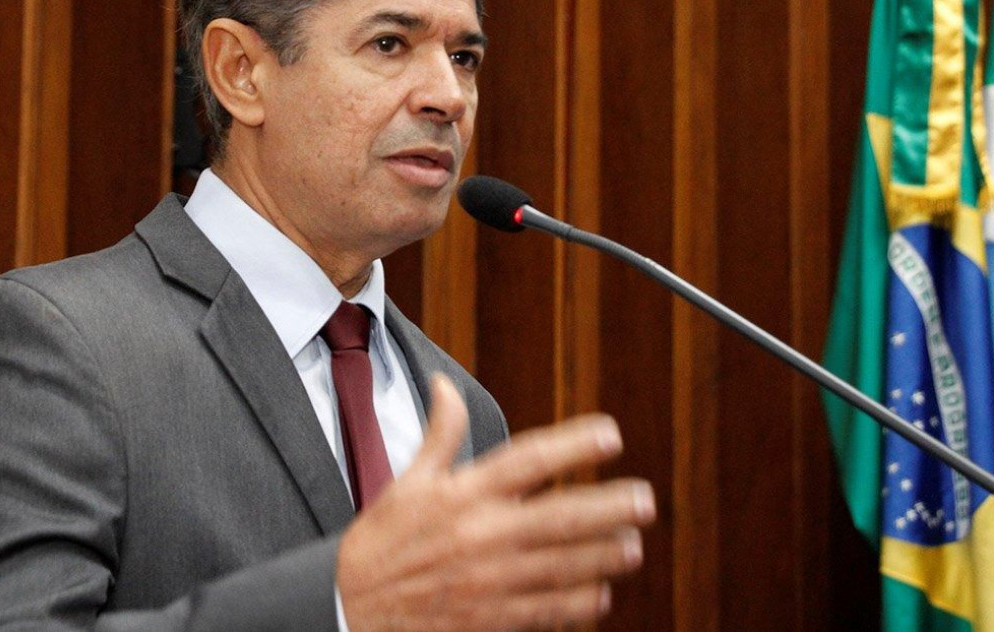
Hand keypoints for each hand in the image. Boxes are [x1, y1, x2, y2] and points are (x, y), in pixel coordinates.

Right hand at [336, 374, 654, 631]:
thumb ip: (440, 434)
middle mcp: (481, 535)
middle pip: (558, 517)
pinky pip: (544, 611)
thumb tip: (444, 384)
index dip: (574, 445)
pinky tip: (600, 593)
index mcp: (463, 494)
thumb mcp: (406, 482)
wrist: (349, 610)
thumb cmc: (381, 542)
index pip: (528, 460)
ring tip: (631, 546)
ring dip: (601, 556)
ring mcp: (488, 581)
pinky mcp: (489, 620)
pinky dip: (576, 603)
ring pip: (560, 567)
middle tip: (644, 500)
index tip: (610, 433)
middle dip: (607, 507)